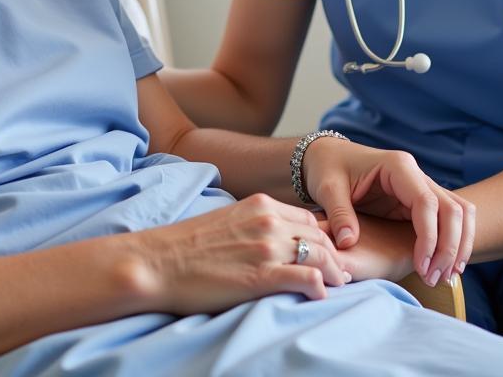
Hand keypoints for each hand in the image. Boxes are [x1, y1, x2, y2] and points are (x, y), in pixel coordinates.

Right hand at [133, 194, 351, 314]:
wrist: (160, 261)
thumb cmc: (189, 245)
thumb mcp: (228, 220)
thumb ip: (255, 225)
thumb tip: (274, 240)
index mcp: (260, 204)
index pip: (308, 219)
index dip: (323, 238)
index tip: (327, 254)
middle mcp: (268, 220)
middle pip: (320, 237)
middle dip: (334, 255)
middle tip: (342, 273)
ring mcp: (266, 247)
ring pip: (320, 256)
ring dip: (334, 272)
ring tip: (338, 285)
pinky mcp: (261, 276)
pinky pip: (307, 279)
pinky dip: (319, 288)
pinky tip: (319, 296)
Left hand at [303, 139, 474, 285]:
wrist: (328, 156)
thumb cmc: (328, 169)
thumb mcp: (327, 188)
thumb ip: (339, 214)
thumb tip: (349, 242)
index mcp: (396, 166)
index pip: (426, 202)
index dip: (430, 238)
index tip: (421, 267)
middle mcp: (415, 173)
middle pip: (451, 209)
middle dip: (449, 247)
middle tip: (435, 278)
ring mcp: (421, 185)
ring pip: (458, 213)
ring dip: (458, 245)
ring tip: (445, 276)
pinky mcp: (420, 199)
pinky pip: (449, 217)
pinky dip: (454, 240)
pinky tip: (446, 266)